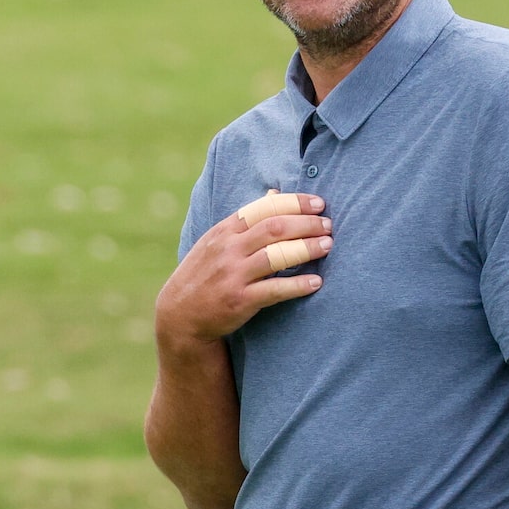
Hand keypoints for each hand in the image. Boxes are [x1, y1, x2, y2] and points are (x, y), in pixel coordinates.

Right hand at [154, 190, 331, 349]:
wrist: (179, 316)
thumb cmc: (204, 275)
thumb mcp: (217, 242)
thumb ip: (246, 221)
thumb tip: (274, 193)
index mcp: (224, 231)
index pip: (264, 207)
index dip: (295, 203)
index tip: (318, 203)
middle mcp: (227, 250)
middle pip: (274, 228)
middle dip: (307, 223)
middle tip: (328, 225)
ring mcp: (232, 275)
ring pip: (277, 256)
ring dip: (307, 248)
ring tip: (328, 245)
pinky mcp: (238, 301)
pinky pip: (274, 290)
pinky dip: (298, 285)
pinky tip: (316, 282)